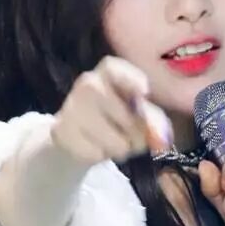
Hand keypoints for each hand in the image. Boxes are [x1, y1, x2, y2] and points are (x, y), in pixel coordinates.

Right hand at [51, 55, 173, 165]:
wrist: (73, 134)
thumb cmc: (113, 119)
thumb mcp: (136, 113)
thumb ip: (153, 121)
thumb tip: (162, 138)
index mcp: (108, 72)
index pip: (115, 69)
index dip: (132, 79)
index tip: (145, 92)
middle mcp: (88, 84)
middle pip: (128, 118)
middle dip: (136, 135)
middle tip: (127, 134)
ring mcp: (72, 108)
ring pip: (116, 143)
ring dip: (120, 149)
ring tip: (109, 140)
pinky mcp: (62, 132)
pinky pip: (98, 155)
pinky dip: (101, 156)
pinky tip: (92, 146)